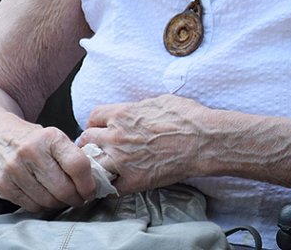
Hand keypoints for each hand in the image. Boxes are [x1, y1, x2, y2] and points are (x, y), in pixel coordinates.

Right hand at [0, 125, 98, 212]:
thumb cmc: (29, 138)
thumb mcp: (53, 136)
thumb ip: (72, 155)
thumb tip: (92, 180)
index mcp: (49, 138)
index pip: (77, 165)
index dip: (88, 183)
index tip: (92, 190)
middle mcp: (30, 153)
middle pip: (63, 188)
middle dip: (77, 198)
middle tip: (81, 198)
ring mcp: (14, 171)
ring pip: (48, 200)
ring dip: (61, 204)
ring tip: (64, 198)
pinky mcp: (3, 185)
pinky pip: (31, 205)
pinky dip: (43, 206)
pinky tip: (47, 198)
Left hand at [78, 94, 207, 193]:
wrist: (204, 141)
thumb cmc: (188, 118)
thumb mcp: (161, 101)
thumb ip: (140, 107)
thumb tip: (135, 111)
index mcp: (123, 115)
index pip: (93, 117)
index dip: (95, 123)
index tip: (100, 128)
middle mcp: (117, 137)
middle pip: (86, 140)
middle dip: (91, 144)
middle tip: (98, 148)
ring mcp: (122, 160)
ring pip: (92, 165)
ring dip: (96, 166)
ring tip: (103, 167)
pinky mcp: (133, 180)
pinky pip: (108, 188)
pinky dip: (108, 187)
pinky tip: (114, 184)